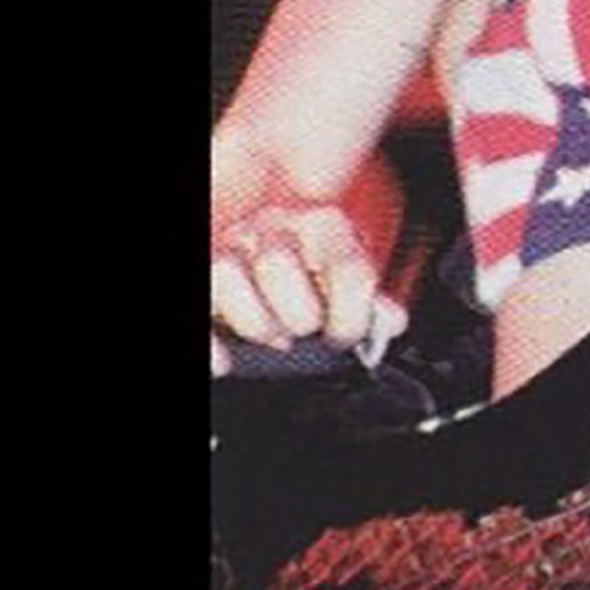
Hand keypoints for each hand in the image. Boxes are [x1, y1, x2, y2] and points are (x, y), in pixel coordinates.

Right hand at [209, 199, 404, 376]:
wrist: (280, 261)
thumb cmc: (319, 274)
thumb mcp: (351, 283)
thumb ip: (374, 305)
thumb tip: (388, 323)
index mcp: (326, 226)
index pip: (346, 265)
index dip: (351, 314)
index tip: (344, 338)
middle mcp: (275, 226)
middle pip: (276, 261)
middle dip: (296, 313)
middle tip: (303, 332)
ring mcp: (234, 244)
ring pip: (226, 272)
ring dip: (254, 321)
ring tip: (272, 337)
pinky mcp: (208, 266)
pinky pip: (201, 295)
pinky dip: (212, 342)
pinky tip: (225, 363)